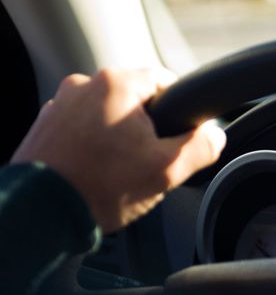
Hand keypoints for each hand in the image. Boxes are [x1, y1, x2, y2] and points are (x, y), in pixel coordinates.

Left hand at [12, 68, 225, 232]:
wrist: (41, 214)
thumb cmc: (100, 188)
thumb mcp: (167, 171)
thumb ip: (201, 148)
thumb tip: (215, 137)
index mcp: (117, 84)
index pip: (166, 80)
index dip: (180, 110)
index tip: (178, 135)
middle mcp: (84, 85)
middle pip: (136, 99)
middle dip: (147, 128)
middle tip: (147, 161)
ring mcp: (60, 104)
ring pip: (108, 114)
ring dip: (118, 136)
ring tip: (118, 171)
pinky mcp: (45, 125)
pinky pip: (82, 127)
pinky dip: (93, 145)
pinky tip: (96, 171)